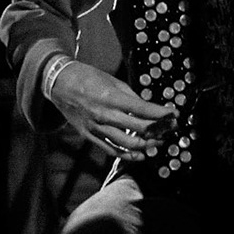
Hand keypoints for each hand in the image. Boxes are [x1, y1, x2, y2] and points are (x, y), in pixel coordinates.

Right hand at [47, 58, 176, 161]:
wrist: (59, 84)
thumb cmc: (88, 78)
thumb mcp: (113, 81)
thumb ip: (131, 97)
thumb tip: (148, 109)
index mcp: (111, 97)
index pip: (144, 109)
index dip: (162, 114)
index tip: (174, 115)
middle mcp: (104, 115)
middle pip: (139, 128)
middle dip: (159, 130)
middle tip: (170, 129)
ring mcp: (96, 127)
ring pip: (127, 143)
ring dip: (147, 144)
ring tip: (159, 142)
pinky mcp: (89, 136)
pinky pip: (111, 150)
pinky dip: (128, 155)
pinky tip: (141, 155)